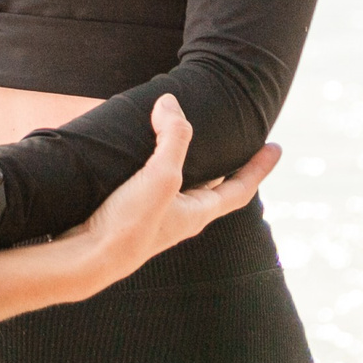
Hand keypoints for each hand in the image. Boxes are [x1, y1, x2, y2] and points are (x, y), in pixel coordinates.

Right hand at [74, 95, 279, 284]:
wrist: (86, 259)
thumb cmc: (129, 226)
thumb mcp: (160, 177)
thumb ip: (171, 138)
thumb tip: (170, 103)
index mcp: (197, 212)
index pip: (240, 189)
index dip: (260, 167)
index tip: (276, 148)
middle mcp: (181, 217)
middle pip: (214, 187)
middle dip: (226, 164)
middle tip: (236, 141)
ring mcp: (156, 217)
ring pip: (182, 184)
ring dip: (189, 162)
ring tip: (189, 140)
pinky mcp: (131, 213)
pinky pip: (154, 184)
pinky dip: (158, 165)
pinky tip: (144, 155)